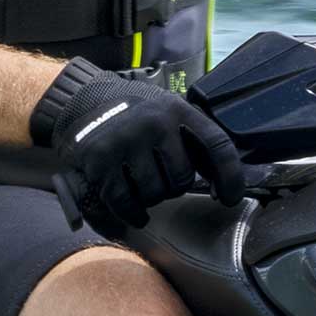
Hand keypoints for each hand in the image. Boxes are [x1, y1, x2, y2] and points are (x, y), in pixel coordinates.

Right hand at [30, 61, 251, 235]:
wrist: (84, 100)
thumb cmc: (137, 114)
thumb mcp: (169, 113)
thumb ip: (194, 141)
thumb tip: (222, 186)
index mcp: (178, 110)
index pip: (217, 145)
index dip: (230, 177)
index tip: (230, 199)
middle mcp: (153, 122)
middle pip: (182, 179)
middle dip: (175, 186)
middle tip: (162, 178)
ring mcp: (125, 141)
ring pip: (155, 194)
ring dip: (152, 199)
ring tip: (145, 186)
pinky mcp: (99, 160)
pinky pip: (125, 202)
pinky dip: (133, 214)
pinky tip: (137, 213)